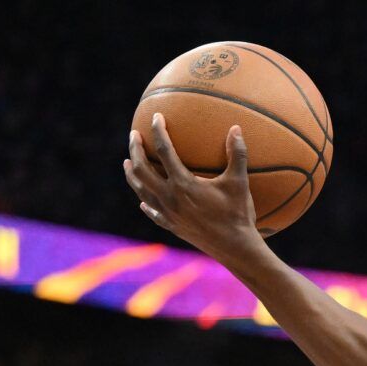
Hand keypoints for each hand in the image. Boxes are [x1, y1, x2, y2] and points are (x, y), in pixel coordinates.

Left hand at [123, 116, 263, 260]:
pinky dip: (145, 202)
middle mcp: (170, 198)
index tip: (156, 117)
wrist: (235, 248)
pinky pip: (152, 212)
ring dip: (132, 175)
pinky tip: (143, 200)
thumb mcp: (239, 182)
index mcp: (183, 184)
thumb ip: (237, 154)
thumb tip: (236, 128)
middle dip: (135, 150)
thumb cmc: (238, 214)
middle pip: (142, 170)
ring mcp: (168, 213)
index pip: (165, 151)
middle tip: (134, 135)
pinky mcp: (172, 226)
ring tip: (127, 163)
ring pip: (141, 190)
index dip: (158, 132)